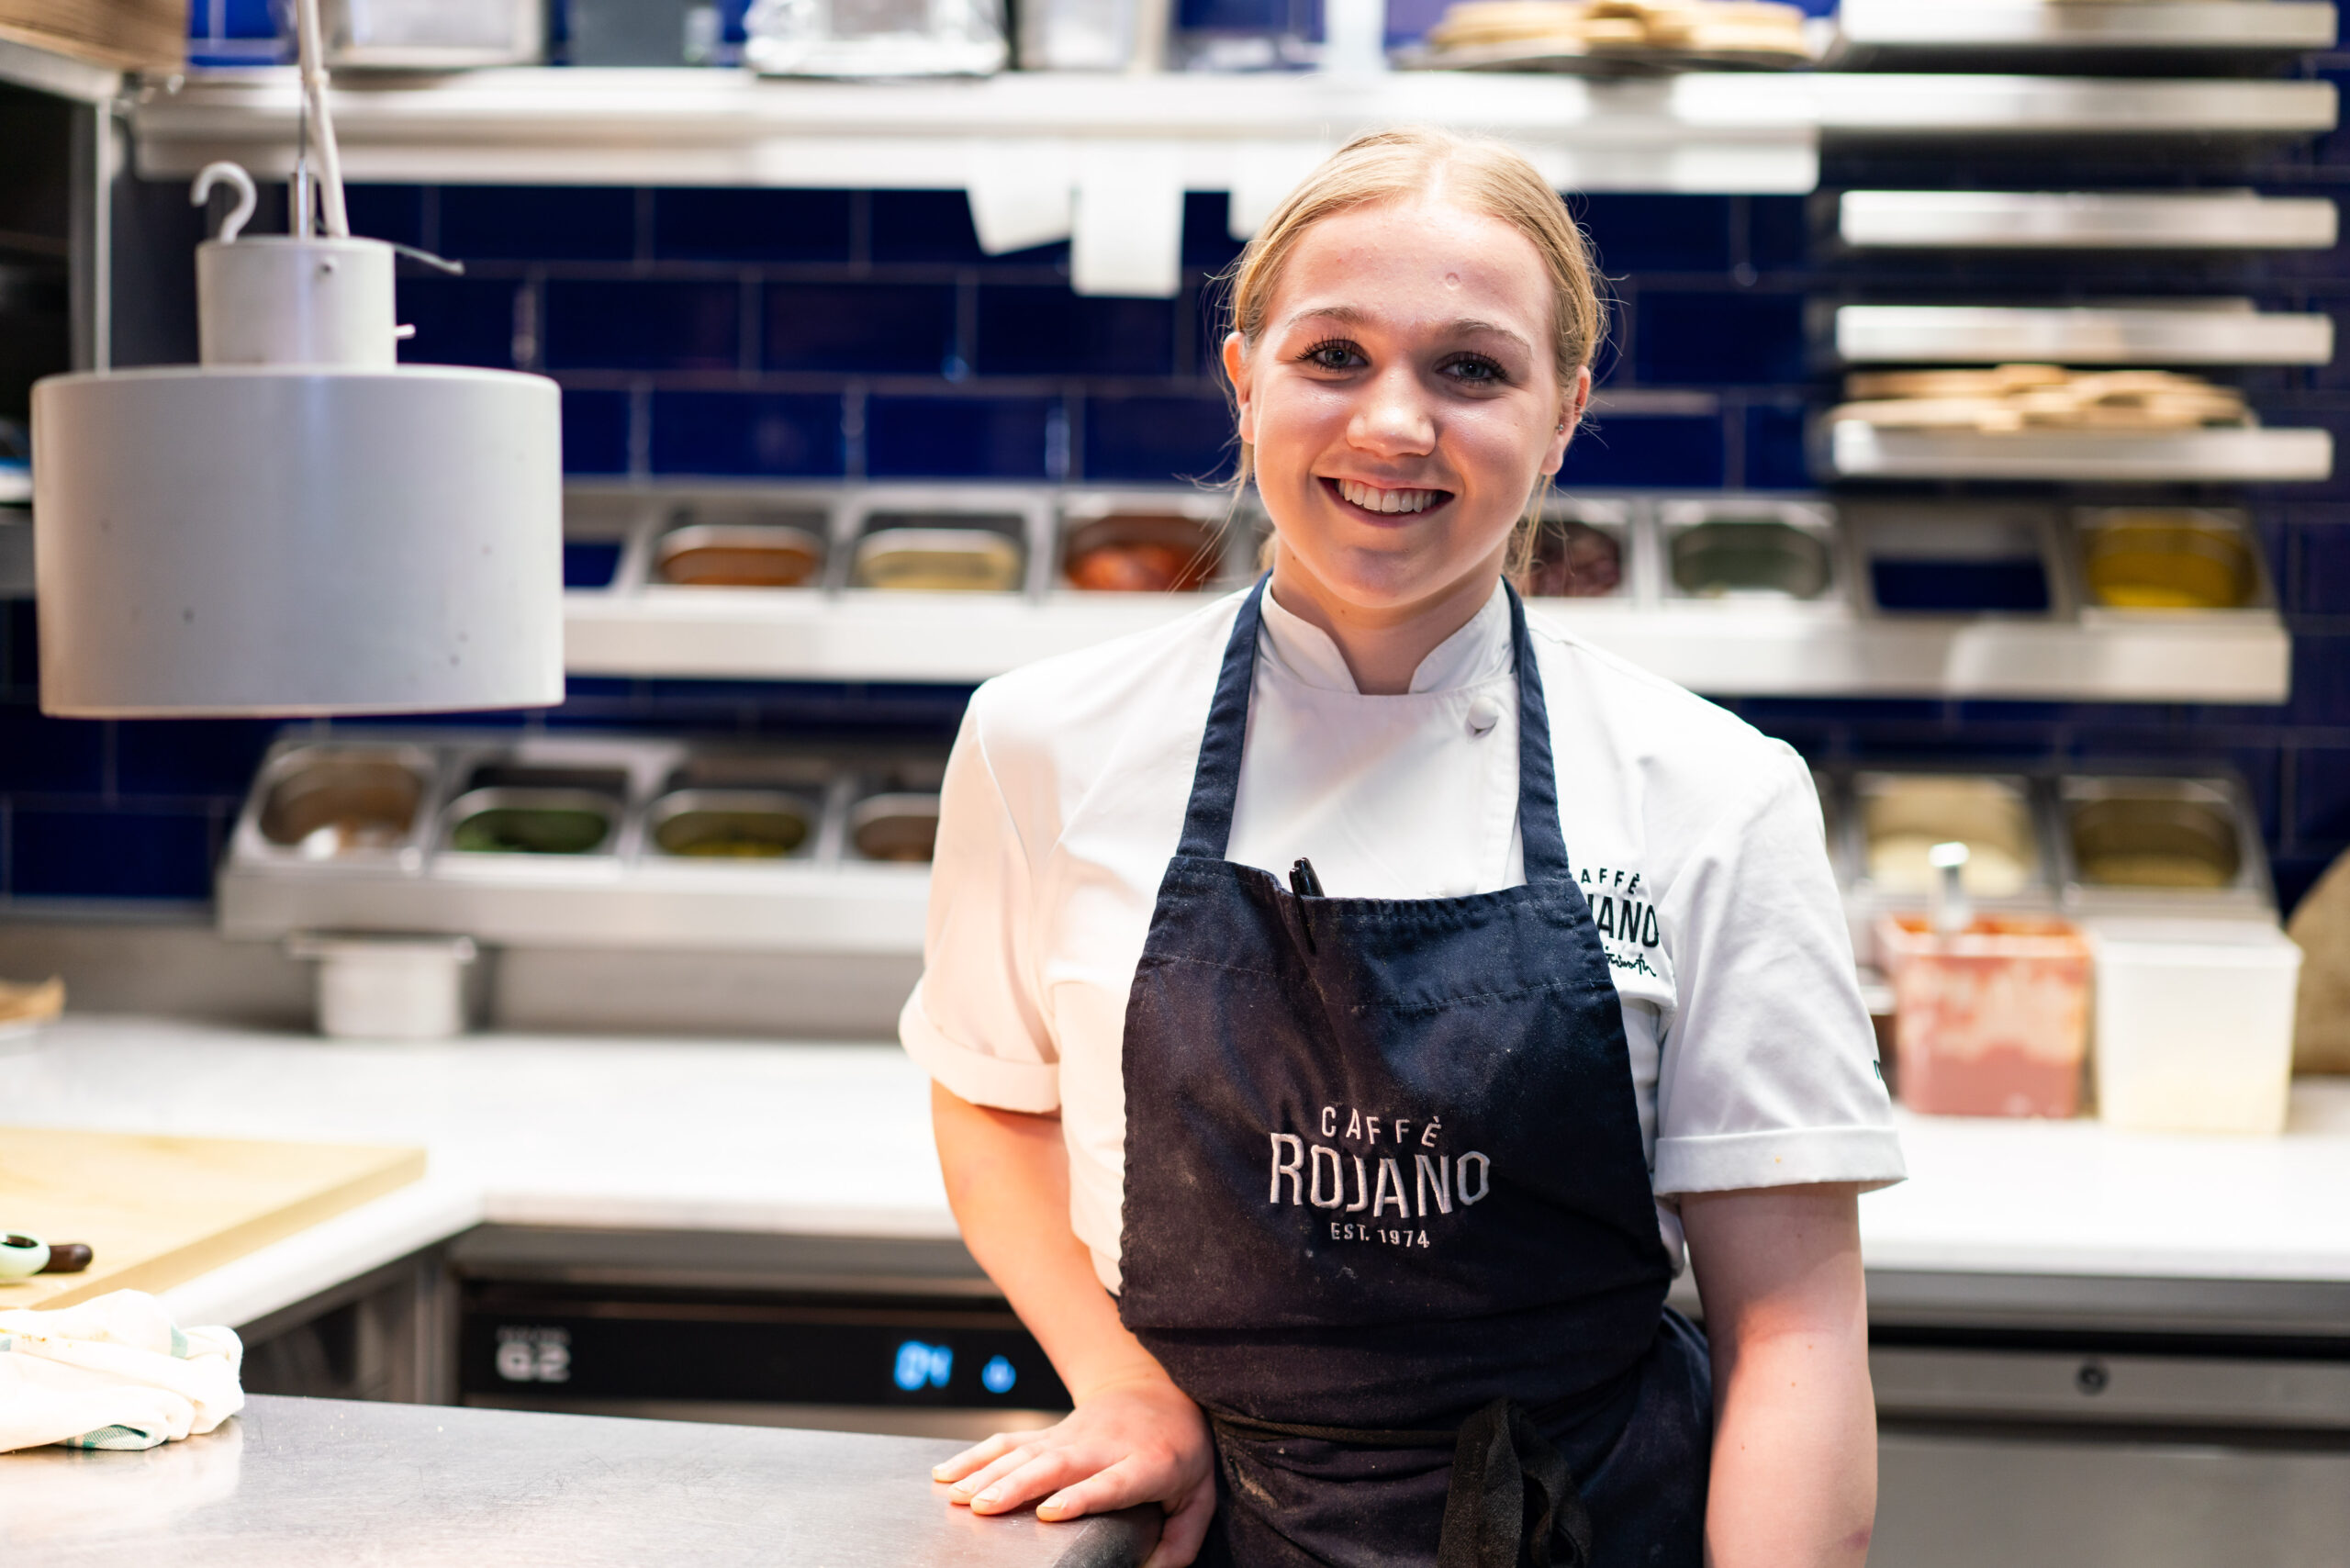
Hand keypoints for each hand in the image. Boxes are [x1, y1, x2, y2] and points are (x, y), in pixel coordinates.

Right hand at [933, 1371, 1217, 1567]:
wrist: (1157, 1389)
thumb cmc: (1182, 1450)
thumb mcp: (1199, 1496)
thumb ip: (1180, 1541)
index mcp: (1146, 1463)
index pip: (1111, 1481)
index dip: (1080, 1496)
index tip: (1049, 1512)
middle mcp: (1103, 1446)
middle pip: (1057, 1464)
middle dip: (1018, 1485)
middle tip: (985, 1509)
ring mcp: (1071, 1436)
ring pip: (1026, 1451)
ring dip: (988, 1473)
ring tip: (958, 1498)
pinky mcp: (1048, 1433)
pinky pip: (1007, 1443)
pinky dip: (974, 1457)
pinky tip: (945, 1475)